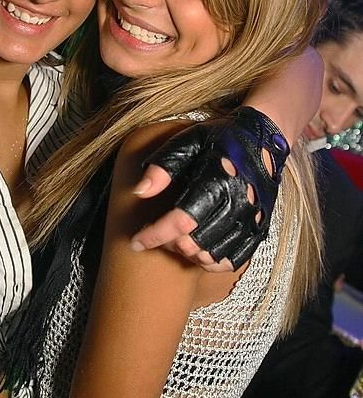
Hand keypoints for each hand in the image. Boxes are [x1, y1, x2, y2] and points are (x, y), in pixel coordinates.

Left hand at [130, 107, 288, 270]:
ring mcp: (252, 218)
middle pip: (195, 243)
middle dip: (167, 243)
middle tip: (155, 232)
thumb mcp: (187, 141)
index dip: (155, 235)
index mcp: (217, 181)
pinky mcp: (260, 227)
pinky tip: (199, 250)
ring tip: (175, 239)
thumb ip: (163, 166)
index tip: (135, 242)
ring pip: (213, 255)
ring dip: (188, 254)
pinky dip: (213, 262)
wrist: (263, 136)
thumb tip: (140, 192)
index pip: (181, 221)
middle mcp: (237, 204)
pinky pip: (234, 259)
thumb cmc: (220, 137)